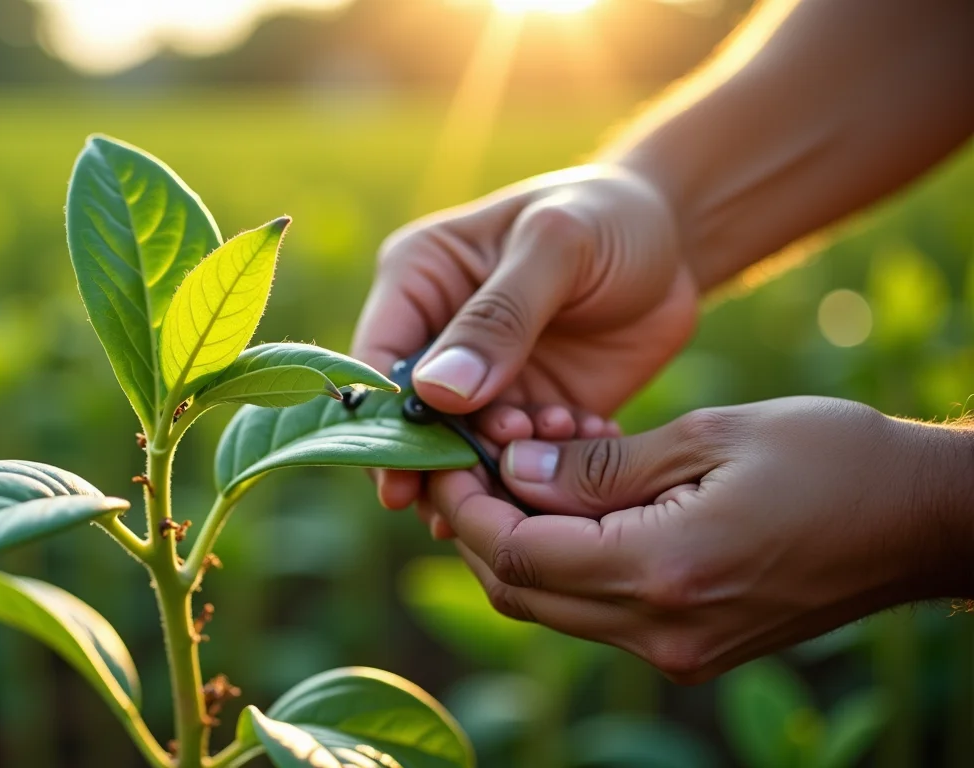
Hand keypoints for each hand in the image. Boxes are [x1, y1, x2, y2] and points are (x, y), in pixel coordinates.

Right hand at [352, 165, 697, 508]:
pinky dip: (552, 466)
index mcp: (418, 283)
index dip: (381, 426)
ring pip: (466, 454)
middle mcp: (438, 339)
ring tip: (557, 431)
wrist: (673, 239)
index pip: (376, 364)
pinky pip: (525, 461)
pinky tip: (593, 432)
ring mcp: (485, 383)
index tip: (399, 483)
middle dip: (444, 463)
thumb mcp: (557, 247)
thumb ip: (499, 317)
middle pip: (413, 425)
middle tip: (487, 483)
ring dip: (504, 465)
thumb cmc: (605, 216)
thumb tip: (438, 392)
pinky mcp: (532, 412)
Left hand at [429, 397, 973, 682]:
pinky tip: (571, 503)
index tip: (448, 454)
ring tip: (519, 470)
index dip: (467, 506)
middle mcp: (661, 630)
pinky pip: (594, 609)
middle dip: (477, 525)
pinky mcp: (690, 648)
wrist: (919, 522)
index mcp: (665, 571)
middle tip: (466, 460)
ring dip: (517, 542)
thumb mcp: (709, 436)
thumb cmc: (830, 459)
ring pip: (551, 605)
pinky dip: (564, 560)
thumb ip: (599, 467)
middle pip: (520, 591)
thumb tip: (514, 472)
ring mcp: (676, 650)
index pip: (518, 555)